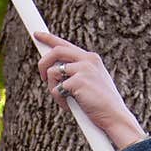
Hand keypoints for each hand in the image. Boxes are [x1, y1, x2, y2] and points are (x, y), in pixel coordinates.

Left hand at [34, 31, 146, 149]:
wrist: (114, 116)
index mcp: (90, 58)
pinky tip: (71, 107)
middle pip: (55, 51)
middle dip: (43, 64)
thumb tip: (51, 71)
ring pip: (52, 73)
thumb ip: (74, 73)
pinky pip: (55, 89)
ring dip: (53, 89)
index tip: (37, 34)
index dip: (49, 39)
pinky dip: (60, 101)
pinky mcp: (77, 81)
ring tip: (66, 100)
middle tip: (41, 77)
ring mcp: (83, 69)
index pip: (65, 44)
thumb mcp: (89, 83)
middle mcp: (87, 59)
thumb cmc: (100, 104)